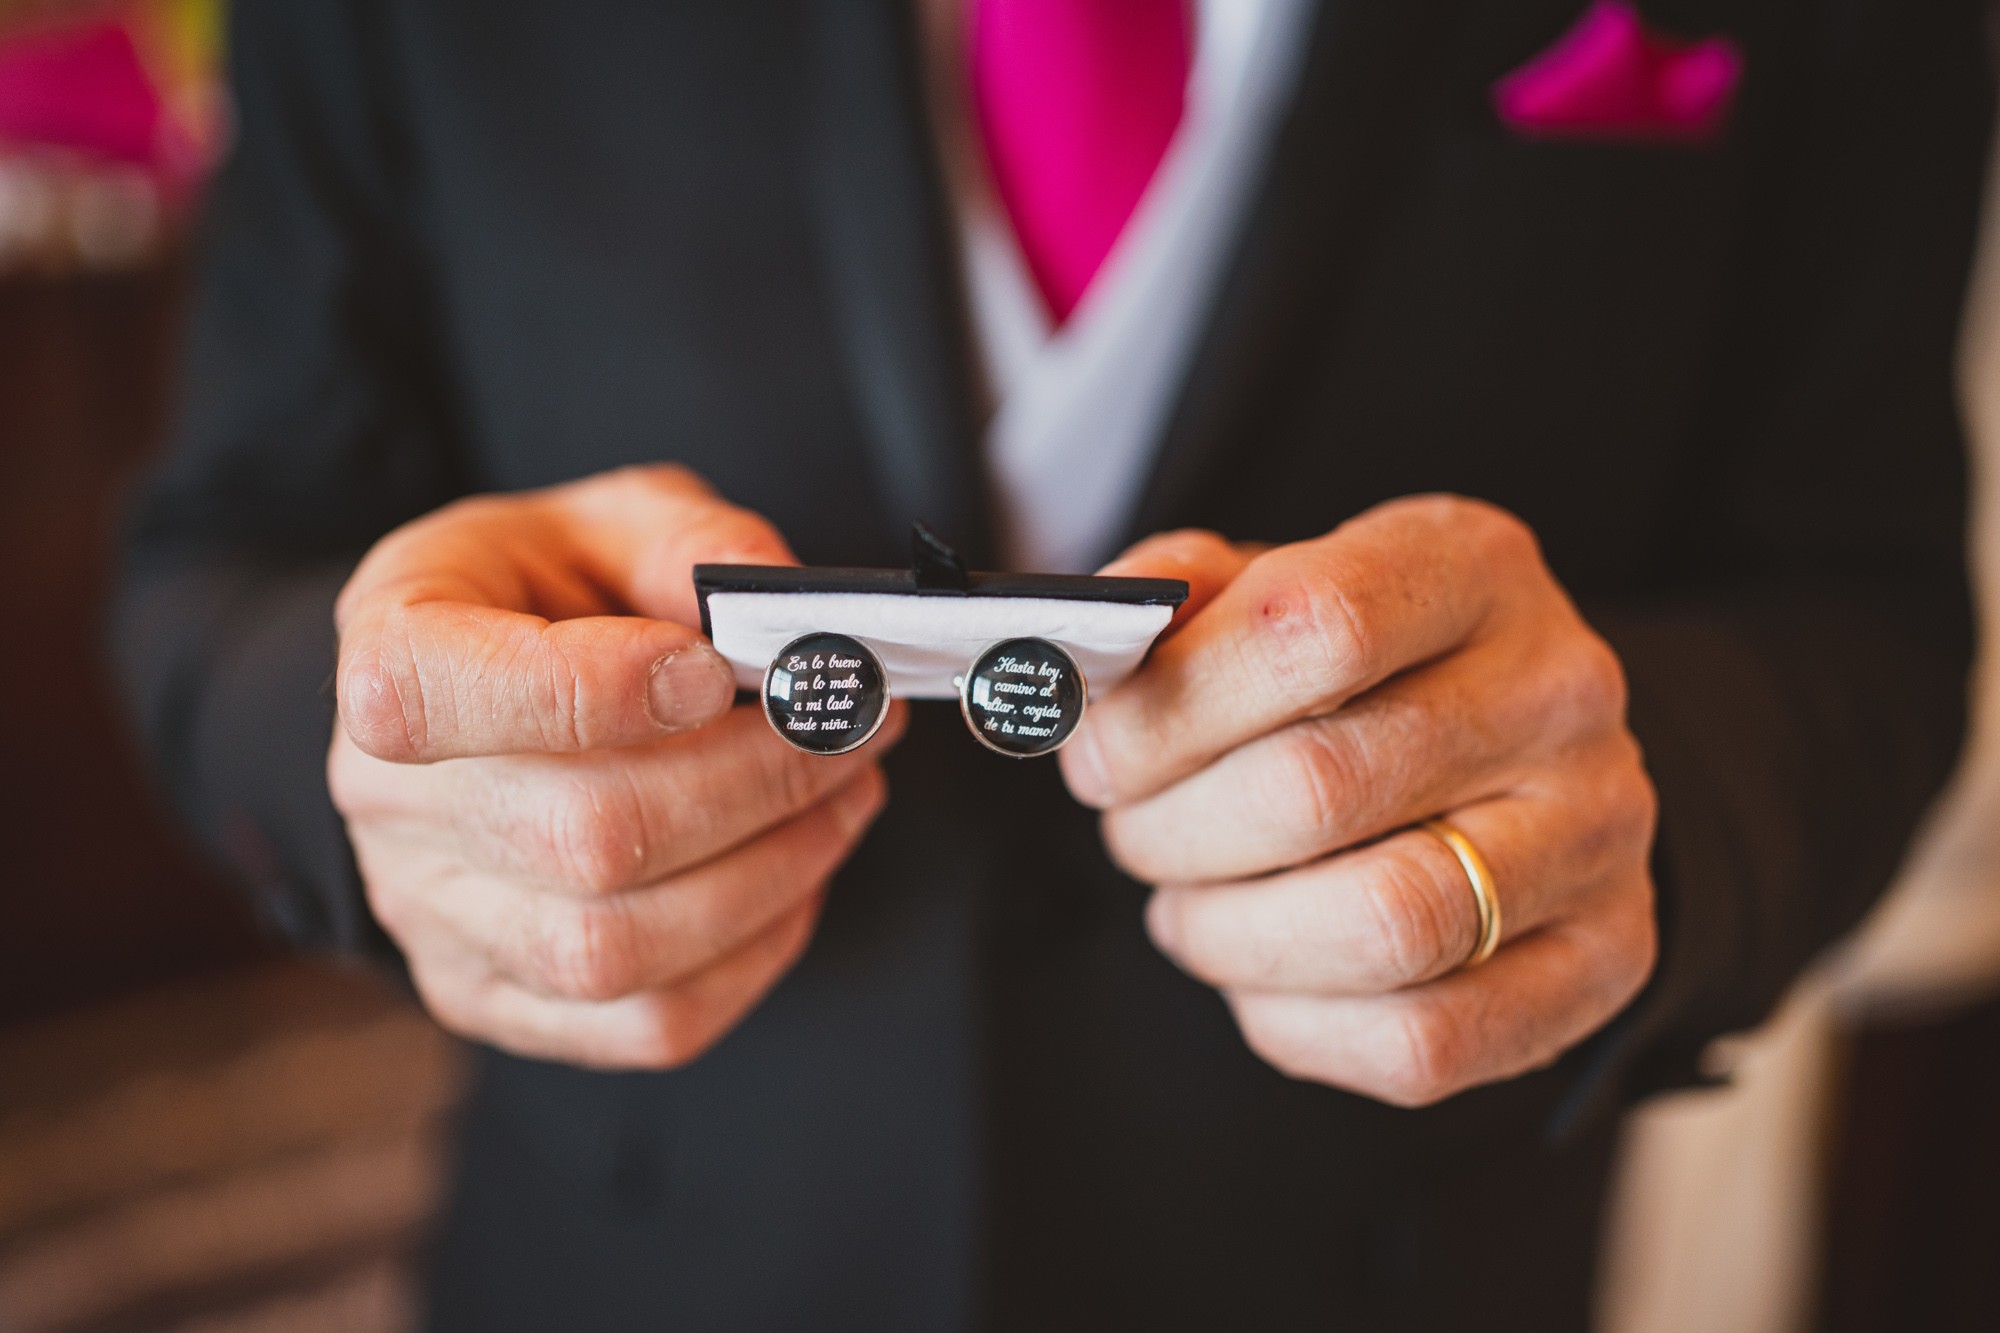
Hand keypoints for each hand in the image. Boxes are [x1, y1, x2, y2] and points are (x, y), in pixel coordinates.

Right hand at [328, 465, 902, 1067]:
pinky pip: (644, 1025)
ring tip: (847, 794)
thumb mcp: (609, 519)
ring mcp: (431, 917)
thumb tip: (786, 601)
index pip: (432, 697)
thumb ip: (694, 544)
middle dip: (756, 783)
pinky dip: (755, 957)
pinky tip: (798, 876)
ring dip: (774, 873)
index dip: (589, 692)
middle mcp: (384, 801)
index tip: (713, 671)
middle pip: (579, 837)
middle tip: (852, 726)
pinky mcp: (493, 996)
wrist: (485, 685)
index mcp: (388, 650)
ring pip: (616, 949)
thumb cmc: (548, 593)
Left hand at [1060, 497, 1657, 1105]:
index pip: (1313, 624)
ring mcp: (1599, 833)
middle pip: (1321, 789)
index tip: (1098, 750)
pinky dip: (1297, 1021)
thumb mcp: (1278, 589)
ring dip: (1230, 935)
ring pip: (1383, 928)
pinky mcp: (1605, 961)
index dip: (1169, 705)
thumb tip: (1083, 656)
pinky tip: (1258, 973)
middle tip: (1129, 831)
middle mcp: (1561, 693)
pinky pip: (1425, 1041)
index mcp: (1474, 569)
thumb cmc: (1366, 670)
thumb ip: (1178, 604)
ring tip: (1184, 906)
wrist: (1527, 754)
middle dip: (1173, 831)